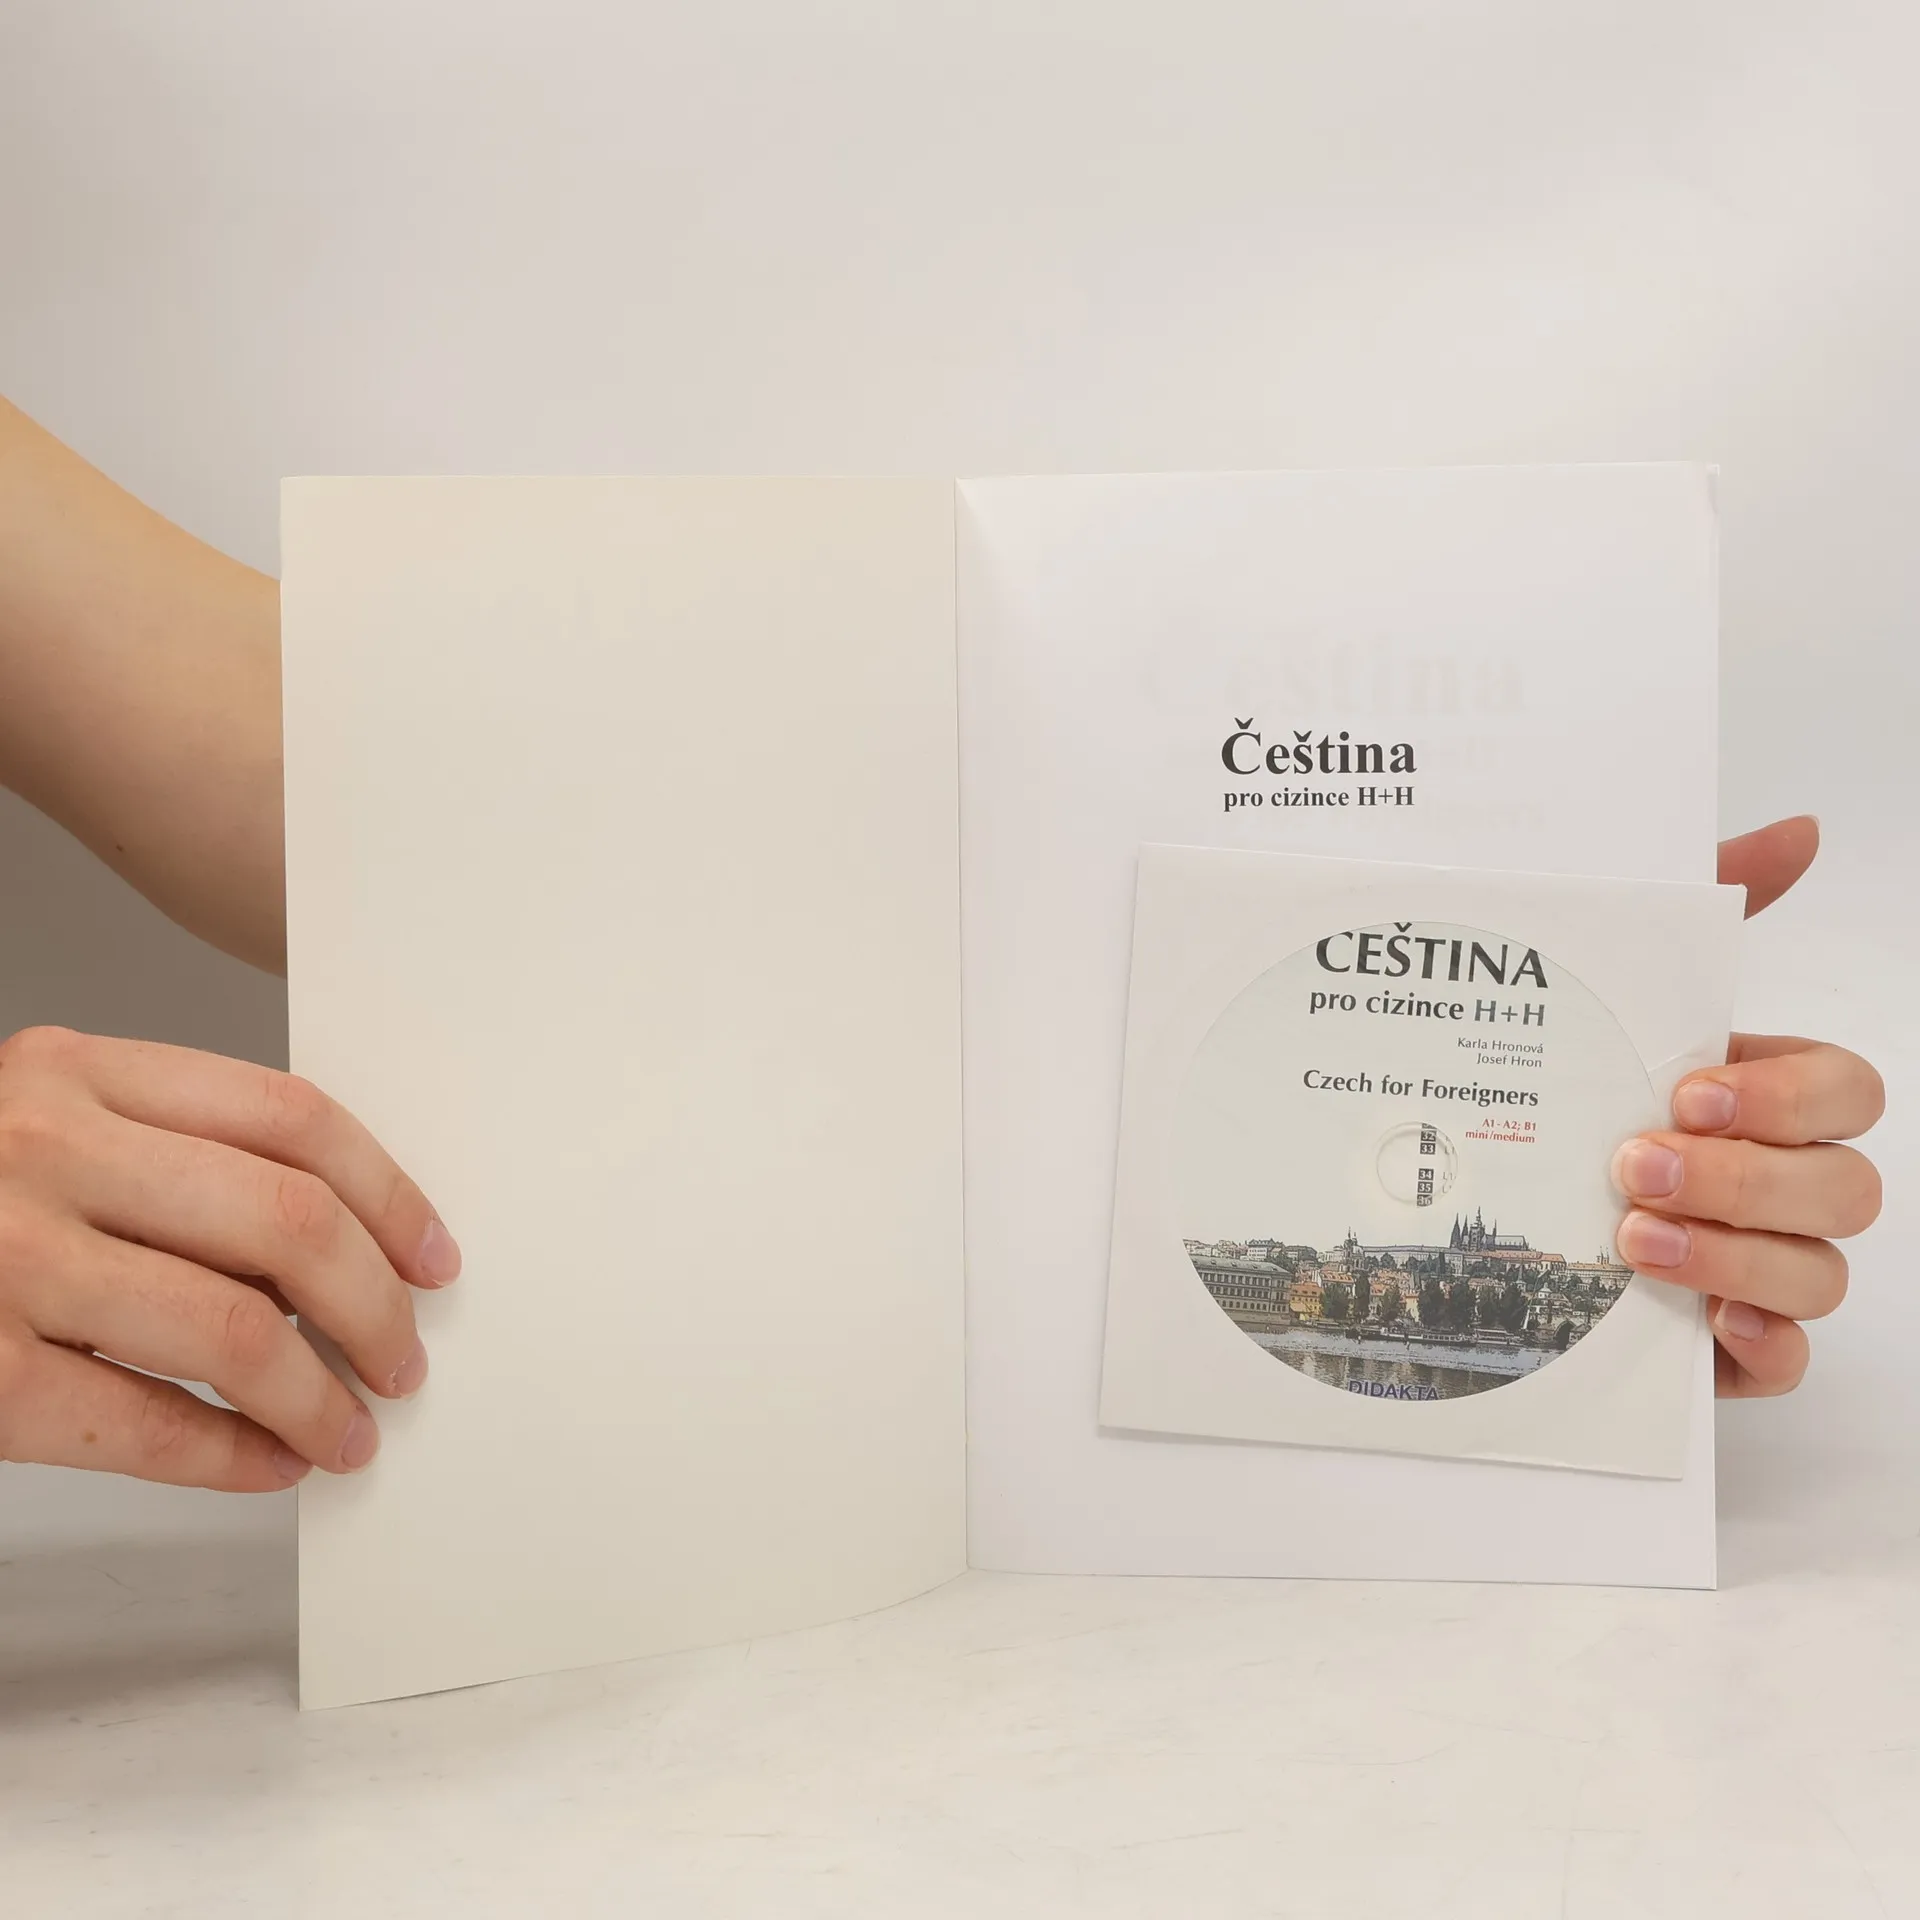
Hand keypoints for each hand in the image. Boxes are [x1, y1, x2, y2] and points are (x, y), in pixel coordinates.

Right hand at [0, 1026, 458, 1488]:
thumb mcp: (46, 1119)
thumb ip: (174, 1149)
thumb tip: (346, 1242)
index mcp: (79, 1069)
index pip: (293, 1119)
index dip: (390, 1195)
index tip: (434, 1259)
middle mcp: (41, 1148)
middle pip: (286, 1221)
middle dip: (375, 1306)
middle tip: (406, 1357)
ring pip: (234, 1330)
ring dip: (321, 1394)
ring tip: (354, 1426)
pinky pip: (140, 1424)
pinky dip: (231, 1456)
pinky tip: (273, 1464)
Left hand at [1611, 817, 1884, 1396]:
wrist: (1468, 1200)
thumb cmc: (1569, 1086)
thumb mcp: (1612, 986)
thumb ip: (1706, 901)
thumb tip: (1797, 830)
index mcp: (1763, 1097)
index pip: (1846, 1091)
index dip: (1788, 1097)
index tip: (1687, 1089)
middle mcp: (1779, 1183)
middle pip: (1845, 1187)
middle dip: (1746, 1176)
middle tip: (1636, 1164)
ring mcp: (1761, 1266)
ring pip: (1820, 1274)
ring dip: (1734, 1255)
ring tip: (1631, 1237)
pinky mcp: (1726, 1343)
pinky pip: (1788, 1359)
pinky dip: (1760, 1344)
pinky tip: (1707, 1325)